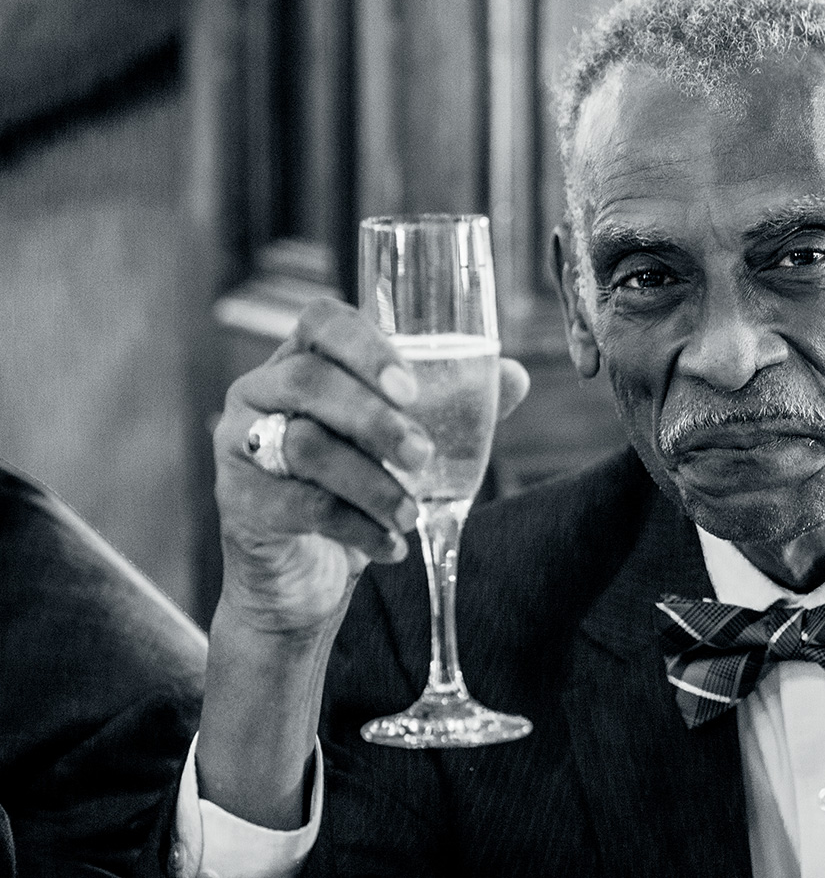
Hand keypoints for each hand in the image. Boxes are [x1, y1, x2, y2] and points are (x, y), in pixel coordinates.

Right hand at [212, 298, 530, 635]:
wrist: (305, 573)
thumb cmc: (358, 486)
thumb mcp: (403, 442)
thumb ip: (455, 406)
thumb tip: (515, 375)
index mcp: (305, 358)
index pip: (322, 321)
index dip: (365, 346)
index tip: (410, 387)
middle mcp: (262, 390)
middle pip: (310, 381)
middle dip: (375, 420)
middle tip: (422, 454)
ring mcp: (242, 444)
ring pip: (304, 445)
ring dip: (371, 483)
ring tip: (409, 515)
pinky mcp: (239, 501)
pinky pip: (299, 505)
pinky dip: (354, 527)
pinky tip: (389, 547)